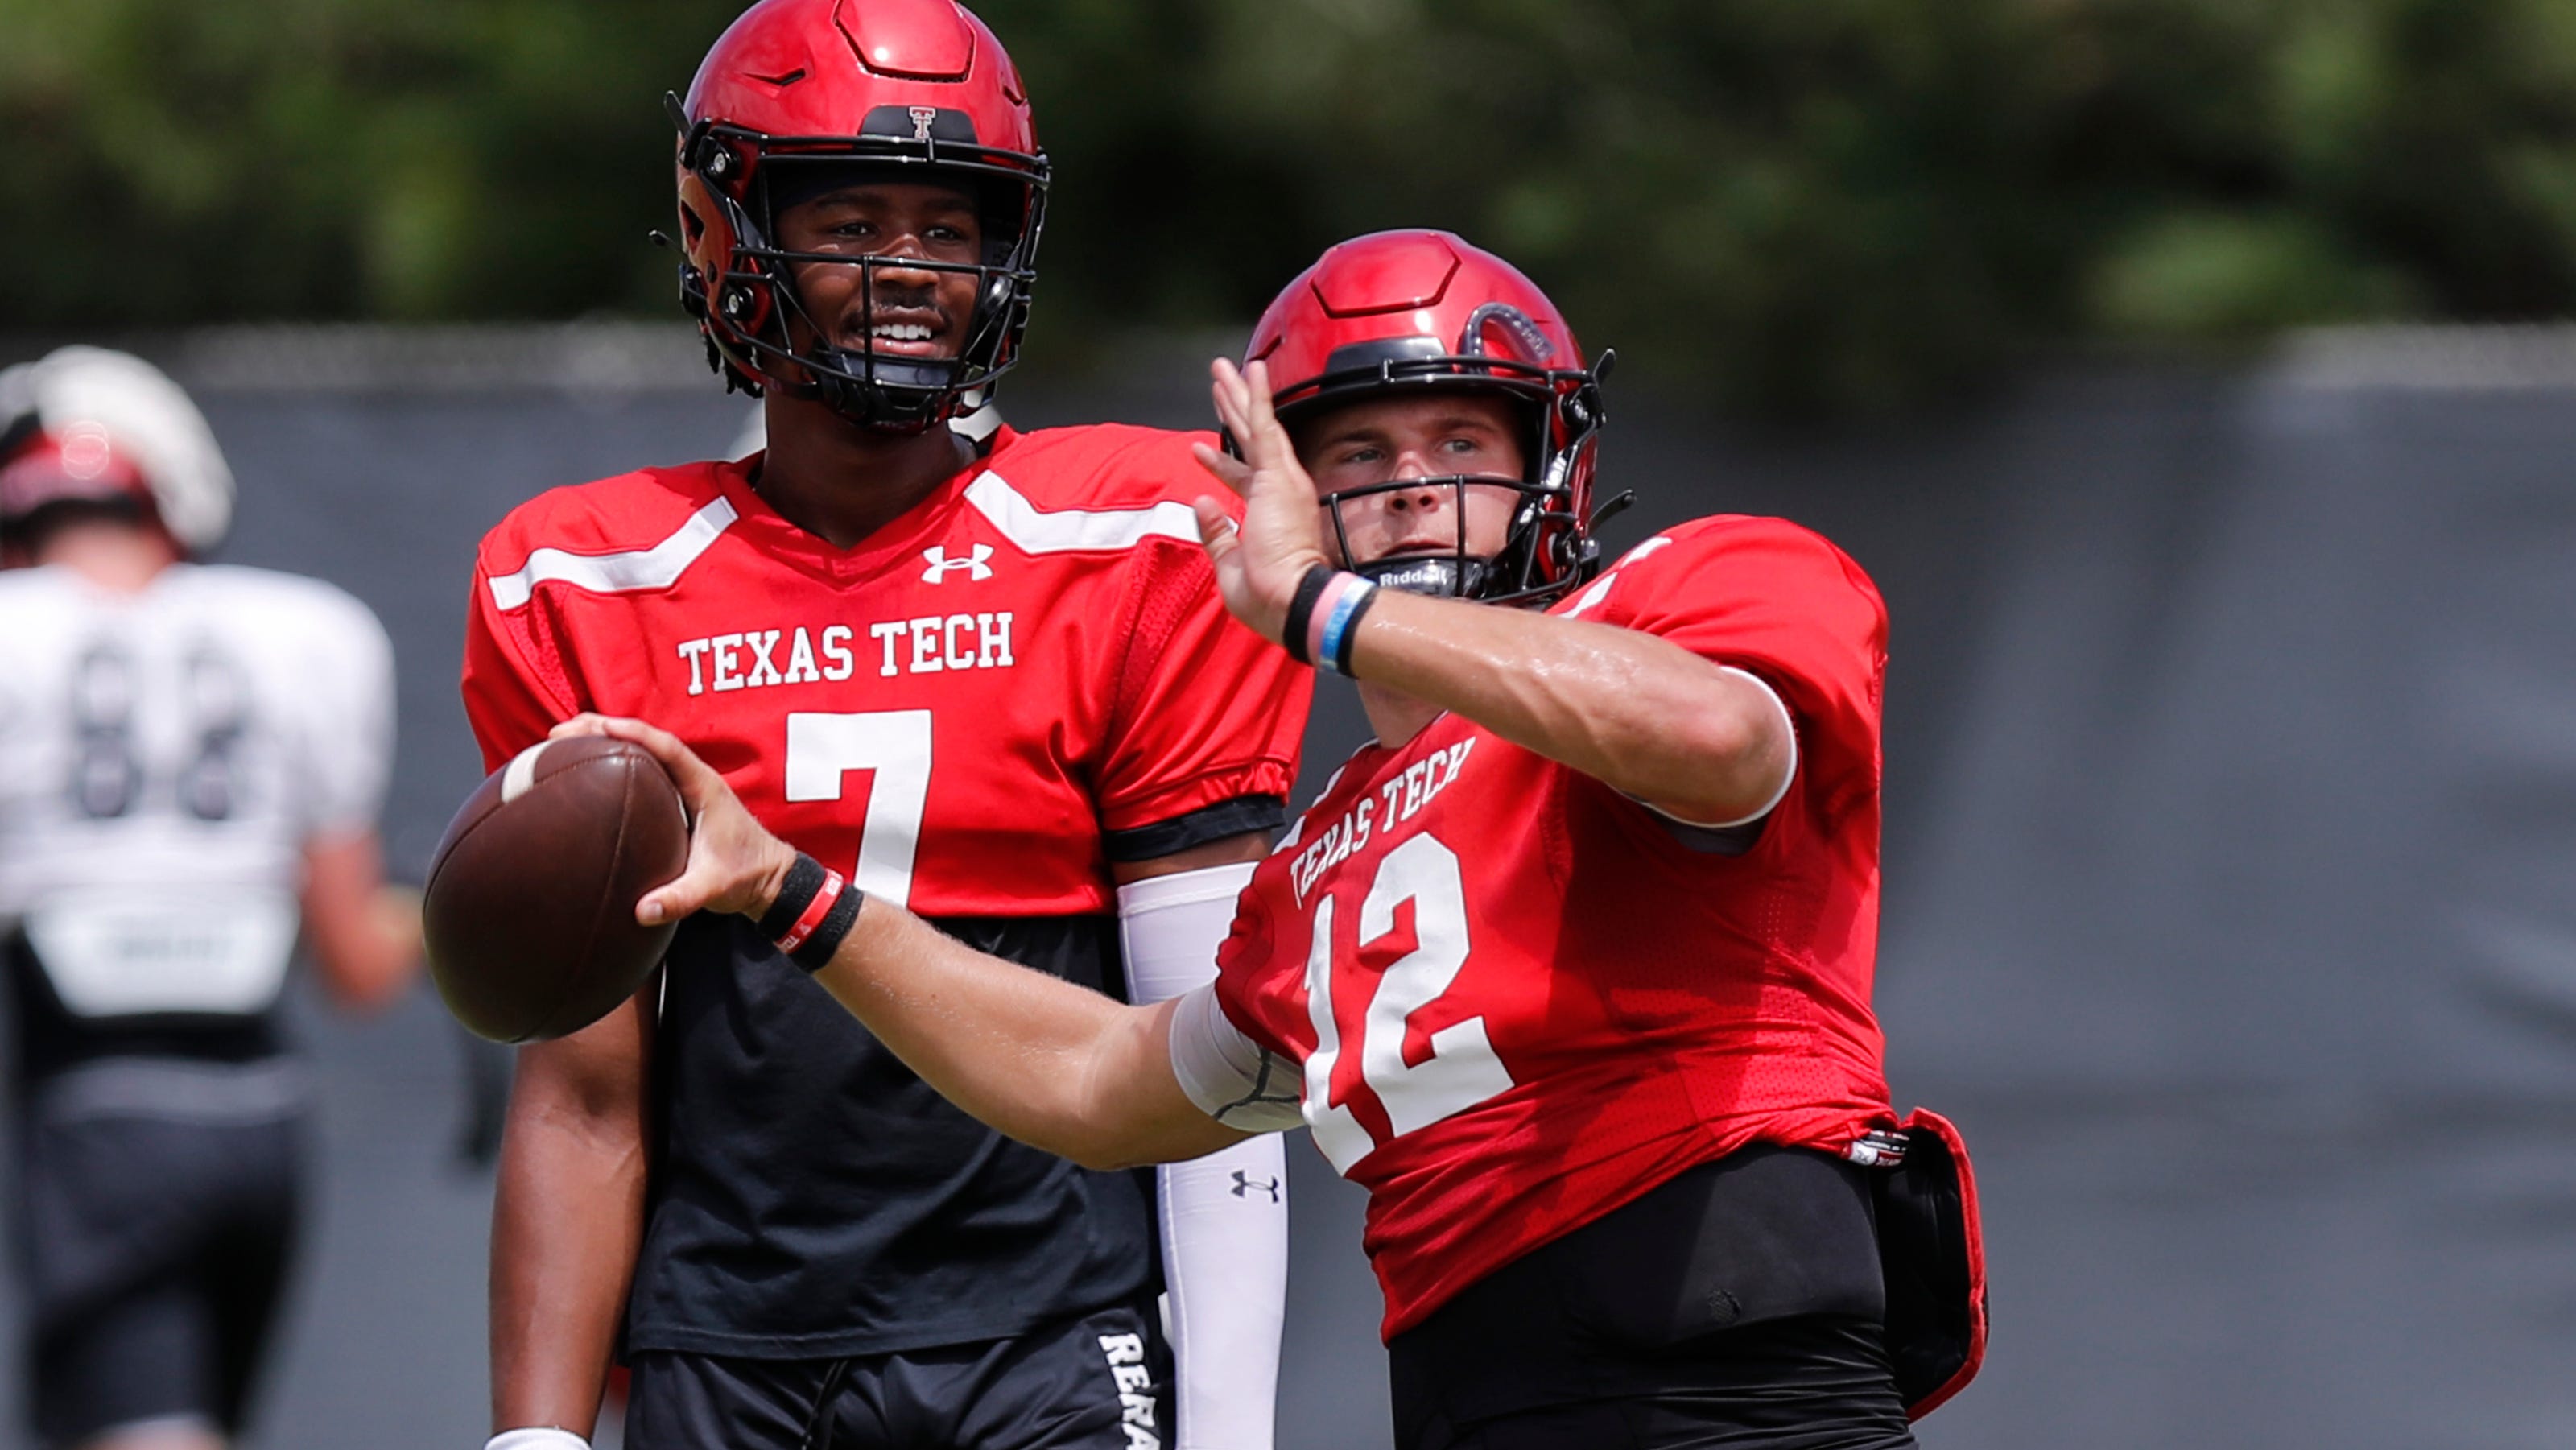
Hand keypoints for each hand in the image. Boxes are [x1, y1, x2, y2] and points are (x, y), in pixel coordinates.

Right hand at [547, 715, 797, 925]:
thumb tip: (641, 911)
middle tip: (559, 734)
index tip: (595, 727)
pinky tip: (584, 770)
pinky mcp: (675, 799)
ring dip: (604, 741)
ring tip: (560, 742)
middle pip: (645, 741)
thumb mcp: (714, 888)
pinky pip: (641, 771)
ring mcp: (683, 787)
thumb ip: (680, 899)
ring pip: (640, 752)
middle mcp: (692, 778)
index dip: (631, 733)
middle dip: (603, 729)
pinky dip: (612, 763)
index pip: (665, 748)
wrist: (770, 878)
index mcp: (703, 786)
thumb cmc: (746, 876)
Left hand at [1189, 358, 1331, 643]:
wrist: (1293, 601)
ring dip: (1240, 395)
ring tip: (1224, 368)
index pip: (1241, 479)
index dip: (1220, 464)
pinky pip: (1266, 426)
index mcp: (1269, 515)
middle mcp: (1279, 492)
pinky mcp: (1278, 475)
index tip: (1200, 449)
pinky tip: (1253, 370)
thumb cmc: (1268, 597)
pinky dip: (1258, 397)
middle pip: (1249, 442)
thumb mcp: (1230, 565)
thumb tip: (1202, 503)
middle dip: (1232, 411)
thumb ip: (1216, 533)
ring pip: (1255, 427)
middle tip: (1220, 384)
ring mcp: (1281, 481)